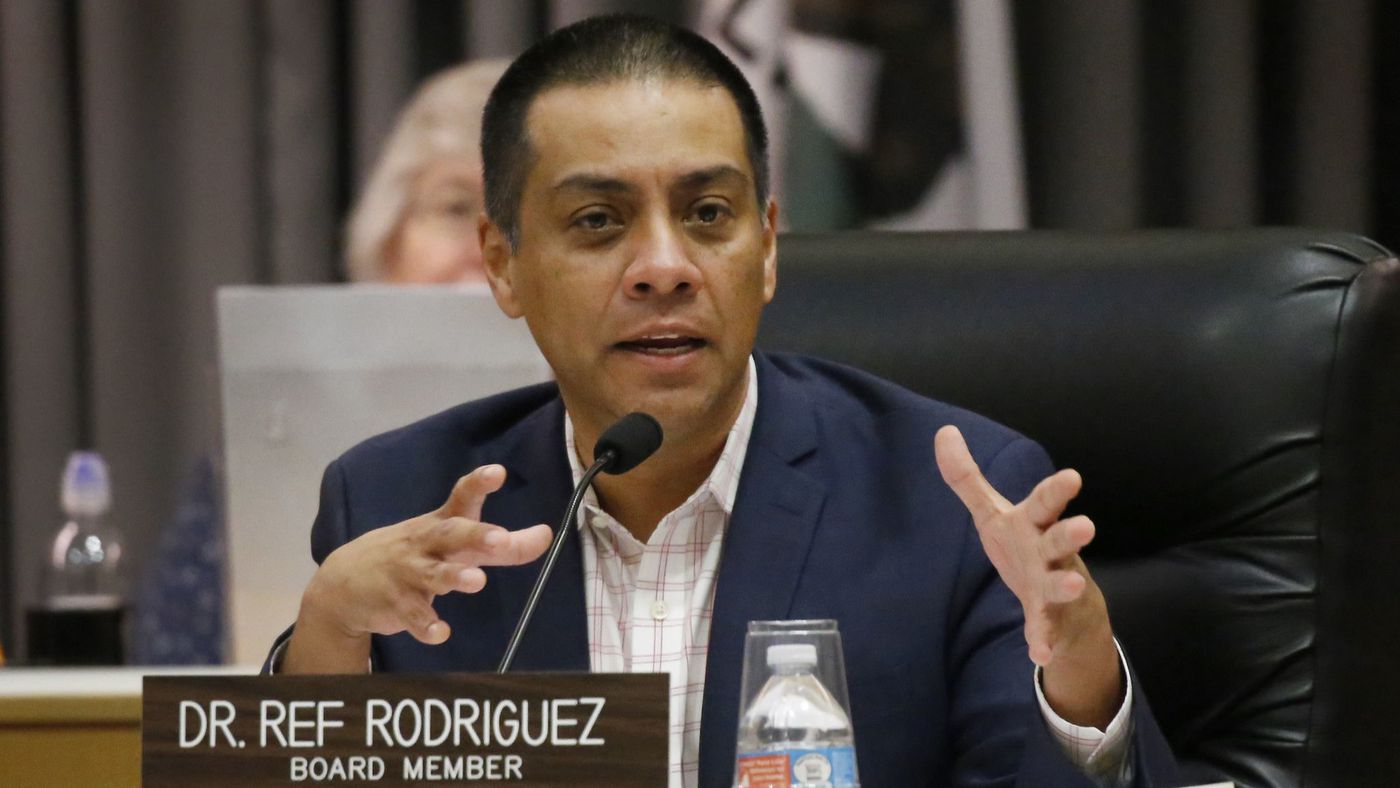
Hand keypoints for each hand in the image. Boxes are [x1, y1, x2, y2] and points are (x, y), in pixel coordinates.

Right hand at [283, 464, 551, 672]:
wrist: (345, 582)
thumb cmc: (415, 554)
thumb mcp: (450, 542)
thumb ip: (500, 543)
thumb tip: (545, 536)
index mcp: (441, 524)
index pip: (461, 498)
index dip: (478, 483)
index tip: (498, 472)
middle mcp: (426, 544)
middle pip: (451, 534)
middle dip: (477, 535)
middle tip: (501, 538)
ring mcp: (408, 573)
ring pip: (433, 574)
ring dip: (455, 577)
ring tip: (477, 582)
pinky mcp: (396, 603)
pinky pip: (413, 616)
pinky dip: (427, 626)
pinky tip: (440, 632)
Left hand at [934, 426, 1121, 726]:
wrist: (1061, 603)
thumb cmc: (1023, 547)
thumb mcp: (992, 513)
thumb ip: (967, 477)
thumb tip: (943, 431)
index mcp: (1035, 523)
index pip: (1047, 502)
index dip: (1058, 490)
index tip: (1073, 477)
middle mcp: (1050, 552)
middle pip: (1062, 539)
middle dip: (1072, 532)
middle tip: (1087, 526)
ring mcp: (1051, 586)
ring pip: (1061, 583)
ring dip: (1065, 584)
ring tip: (1074, 583)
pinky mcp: (1046, 618)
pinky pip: (1044, 628)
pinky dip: (1041, 639)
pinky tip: (1037, 653)